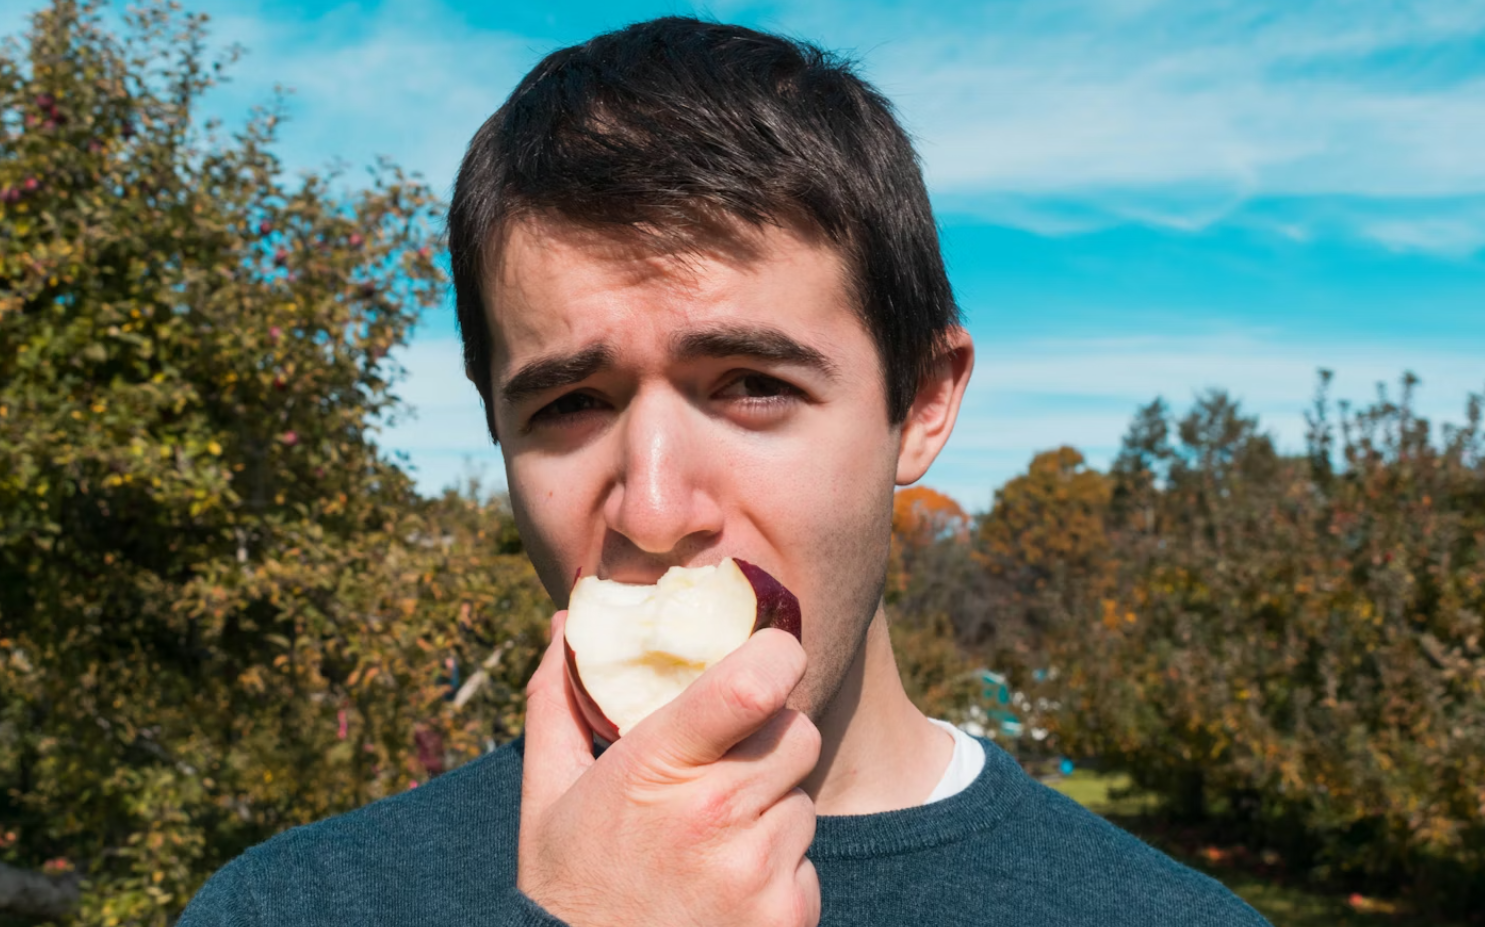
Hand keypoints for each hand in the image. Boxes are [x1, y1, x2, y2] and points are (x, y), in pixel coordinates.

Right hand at [517, 610, 821, 926]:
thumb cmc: (569, 884)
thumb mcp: (548, 794)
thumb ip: (558, 701)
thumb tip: (566, 623)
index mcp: (657, 767)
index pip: (754, 684)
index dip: (777, 656)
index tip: (768, 657)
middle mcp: (715, 815)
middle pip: (798, 732)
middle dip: (771, 738)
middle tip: (726, 767)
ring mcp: (756, 870)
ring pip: (803, 799)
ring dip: (771, 808)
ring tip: (713, 840)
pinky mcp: (788, 916)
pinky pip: (807, 861)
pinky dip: (778, 869)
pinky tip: (727, 888)